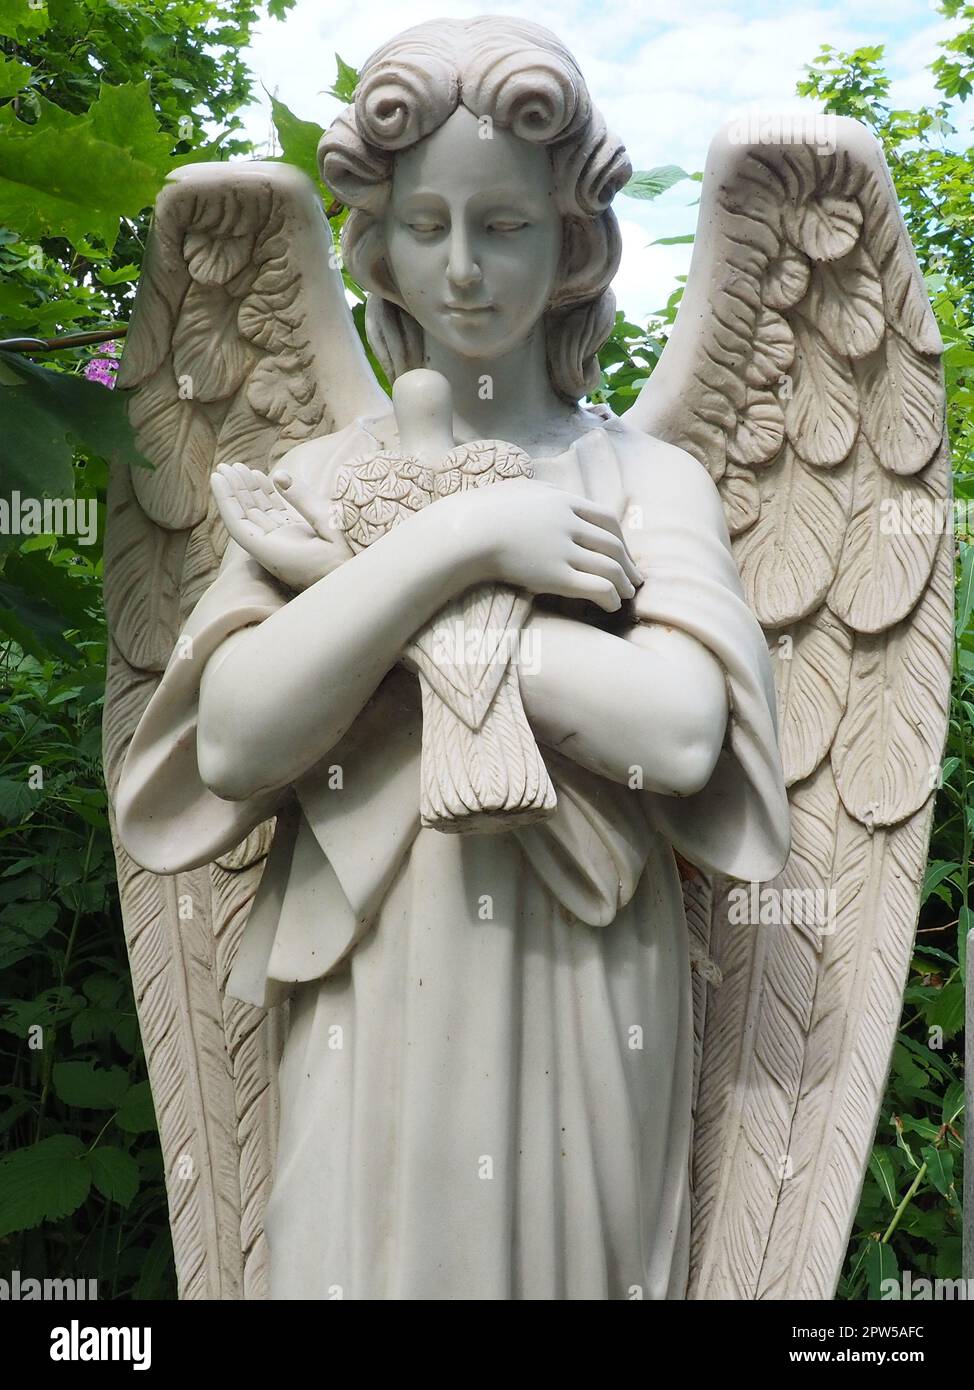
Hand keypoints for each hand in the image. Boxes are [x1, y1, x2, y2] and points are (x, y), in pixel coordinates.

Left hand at [210, 462, 344, 590]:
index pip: (239, 525)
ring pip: (259, 515)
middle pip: (246, 517)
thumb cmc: (350, 561)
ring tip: (240, 468)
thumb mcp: (329, 526)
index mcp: (275, 553)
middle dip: (235, 491)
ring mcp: (284, 543)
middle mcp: (274, 549)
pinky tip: (264, 480)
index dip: (226, 500)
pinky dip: (268, 498)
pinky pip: (275, 516)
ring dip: (249, 492)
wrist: (361, 584)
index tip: (218, 477)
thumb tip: (278, 474)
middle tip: (227, 466)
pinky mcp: (296, 539)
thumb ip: (303, 500)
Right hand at [433, 479, 643, 612]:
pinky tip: (610, 605)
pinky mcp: (555, 576)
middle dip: (628, 564)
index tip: (624, 552)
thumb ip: (544, 492)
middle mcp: (570, 524)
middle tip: (634, 579)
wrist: (465, 532)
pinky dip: (610, 596)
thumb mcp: (519, 489)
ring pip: (610, 567)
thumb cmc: (485, 511)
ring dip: (623, 583)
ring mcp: (564, 550)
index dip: (621, 539)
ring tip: (626, 596)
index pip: (606, 519)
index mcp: (564, 501)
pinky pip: (596, 587)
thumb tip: (557, 494)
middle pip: (613, 544)